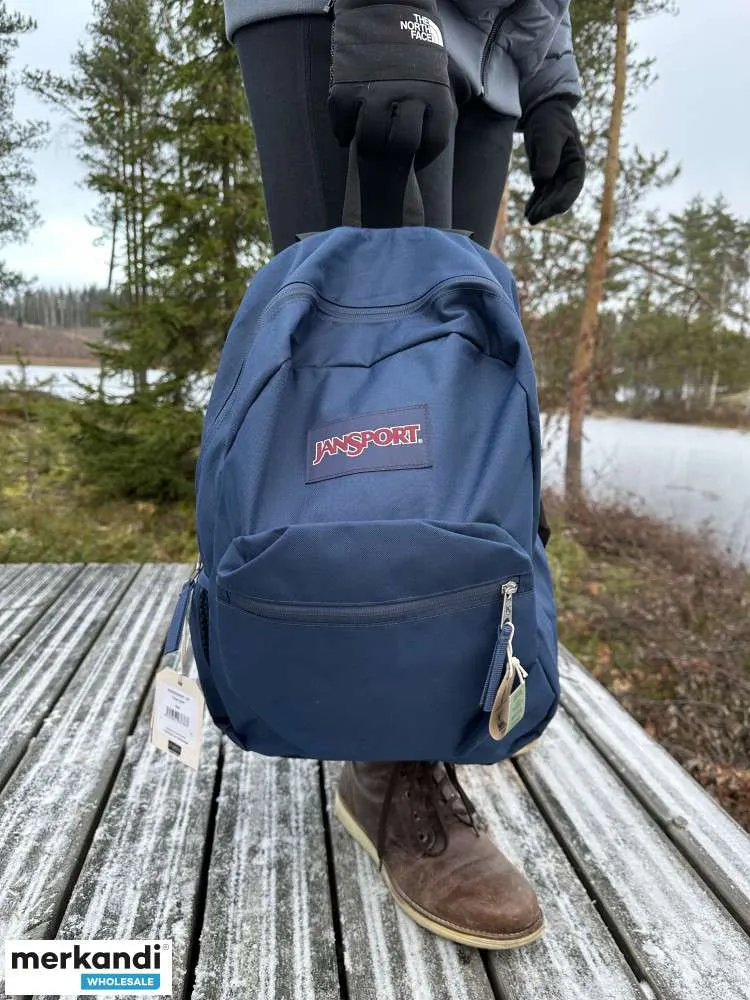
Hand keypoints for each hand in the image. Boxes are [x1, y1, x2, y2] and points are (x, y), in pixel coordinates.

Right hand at [328, 0, 452, 168]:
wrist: (384, 1)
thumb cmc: (412, 42)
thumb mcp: (436, 69)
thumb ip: (437, 99)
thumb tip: (448, 118)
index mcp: (435, 91)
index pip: (435, 140)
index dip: (425, 155)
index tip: (416, 157)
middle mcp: (409, 92)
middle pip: (404, 144)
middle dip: (395, 155)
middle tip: (388, 153)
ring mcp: (376, 88)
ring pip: (371, 138)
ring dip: (368, 147)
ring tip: (366, 144)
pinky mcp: (347, 84)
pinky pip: (342, 122)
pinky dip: (342, 132)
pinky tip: (346, 132)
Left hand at [523, 98, 584, 224]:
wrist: (542, 111)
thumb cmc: (550, 120)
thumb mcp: (550, 134)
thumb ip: (548, 155)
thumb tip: (543, 179)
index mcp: (576, 162)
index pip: (574, 186)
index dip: (564, 199)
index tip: (552, 209)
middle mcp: (568, 171)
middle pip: (561, 194)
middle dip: (549, 208)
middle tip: (534, 218)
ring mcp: (556, 174)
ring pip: (550, 196)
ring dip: (541, 208)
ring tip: (530, 219)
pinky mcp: (544, 175)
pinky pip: (540, 193)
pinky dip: (535, 203)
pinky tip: (528, 212)